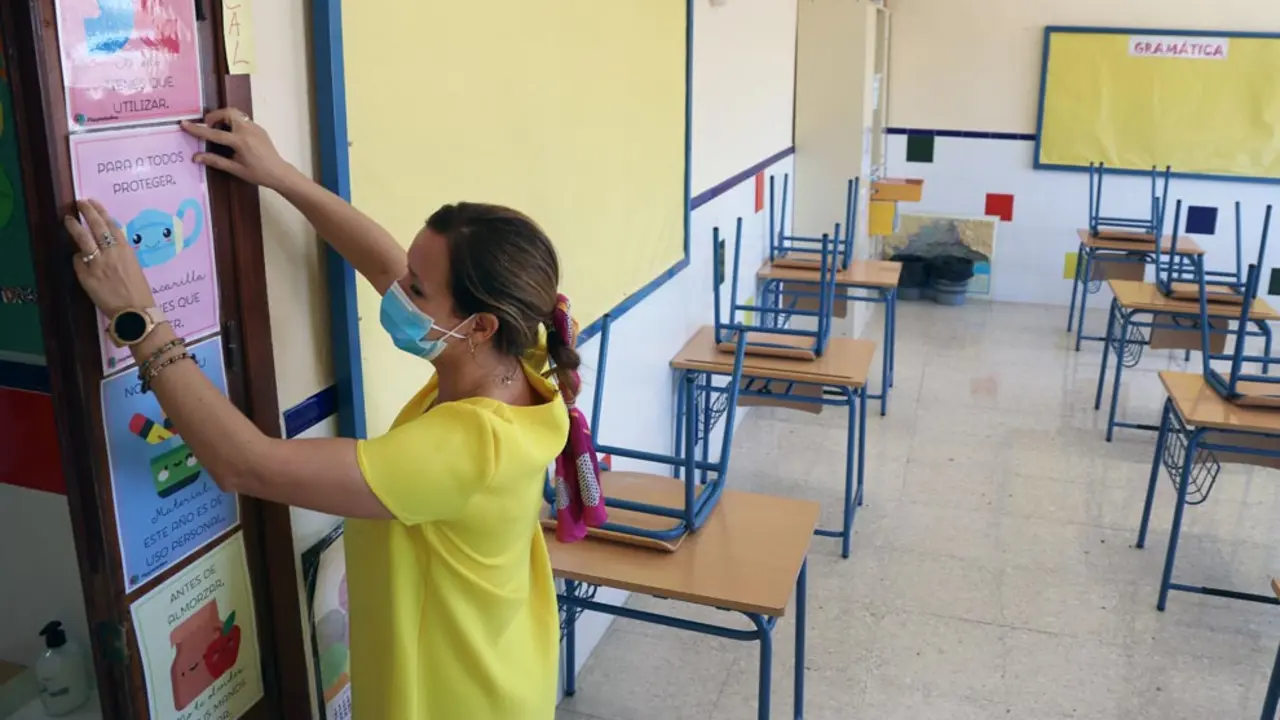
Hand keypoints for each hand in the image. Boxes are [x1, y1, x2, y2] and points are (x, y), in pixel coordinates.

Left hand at [66, 199, 155, 316]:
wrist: (135, 312)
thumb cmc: (139, 292)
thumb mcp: (134, 267)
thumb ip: (120, 255)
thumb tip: (104, 249)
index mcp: (126, 250)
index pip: (112, 225)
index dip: (101, 212)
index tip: (94, 203)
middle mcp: (111, 253)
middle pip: (97, 226)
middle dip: (88, 212)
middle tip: (80, 203)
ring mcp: (97, 263)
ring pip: (83, 239)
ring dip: (74, 226)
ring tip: (68, 218)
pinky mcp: (86, 276)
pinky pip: (78, 262)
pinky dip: (78, 259)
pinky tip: (79, 259)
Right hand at [181, 107, 299, 190]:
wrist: (279, 172)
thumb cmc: (258, 173)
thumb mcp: (235, 169)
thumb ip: (215, 161)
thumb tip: (196, 157)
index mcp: (240, 141)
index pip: (214, 133)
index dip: (198, 129)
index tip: (185, 124)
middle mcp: (248, 130)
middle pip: (227, 113)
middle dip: (215, 116)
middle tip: (208, 126)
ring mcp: (255, 127)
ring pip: (235, 113)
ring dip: (224, 117)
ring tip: (219, 130)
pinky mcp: (259, 128)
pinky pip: (243, 119)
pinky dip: (233, 121)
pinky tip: (231, 134)